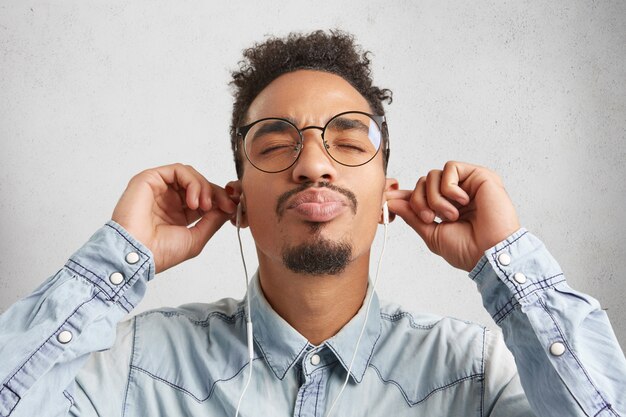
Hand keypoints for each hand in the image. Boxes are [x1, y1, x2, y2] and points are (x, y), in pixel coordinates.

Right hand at [111, 163, 236, 272]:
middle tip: (225, 205)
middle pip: (199, 184)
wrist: (137, 254)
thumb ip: (213, 221)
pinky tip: (194, 201)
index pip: (204, 198)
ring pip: (190, 175)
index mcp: (178, 214)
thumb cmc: (160, 252)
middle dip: (216, 192)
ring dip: (204, 187)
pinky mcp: (150, 179)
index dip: (220, 199)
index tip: (232, 208)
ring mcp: (159, 188)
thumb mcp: (196, 238)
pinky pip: (178, 170)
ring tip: (203, 205)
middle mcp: (168, 199)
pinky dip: (192, 182)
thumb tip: (228, 208)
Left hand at [386, 161, 519, 270]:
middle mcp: (457, 194)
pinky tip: (462, 202)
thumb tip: (393, 202)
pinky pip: (450, 168)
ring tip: (451, 215)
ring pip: (433, 175)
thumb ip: (413, 216)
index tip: (387, 199)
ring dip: (435, 198)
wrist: (490, 254)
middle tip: (430, 218)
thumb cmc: (468, 250)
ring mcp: (468, 184)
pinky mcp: (479, 175)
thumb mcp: (432, 234)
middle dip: (419, 201)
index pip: (421, 193)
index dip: (405, 195)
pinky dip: (449, 188)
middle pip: (422, 182)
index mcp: (446, 207)